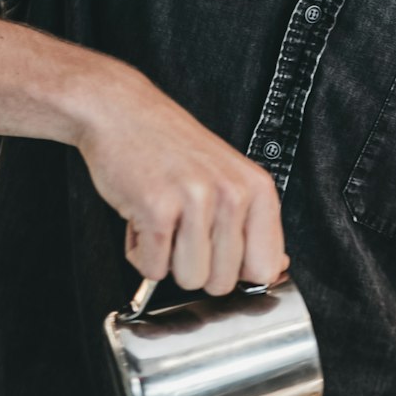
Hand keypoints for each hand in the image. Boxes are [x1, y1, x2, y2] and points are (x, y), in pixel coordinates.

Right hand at [74, 64, 286, 292]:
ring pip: (189, 280)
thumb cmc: (170, 147)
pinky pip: (152, 268)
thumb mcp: (228, 178)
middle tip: (180, 227)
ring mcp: (196, 200)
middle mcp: (232, 193)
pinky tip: (141, 217)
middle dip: (195, 266)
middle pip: (222, 283)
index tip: (218, 255)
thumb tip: (274, 268)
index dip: (236, 273)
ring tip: (162, 220)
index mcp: (257, 188)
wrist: (121, 112)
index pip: (265, 268)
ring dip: (166, 259)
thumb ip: (252, 225)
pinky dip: (139, 251)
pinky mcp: (157, 208)